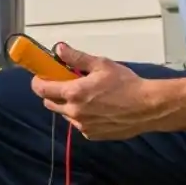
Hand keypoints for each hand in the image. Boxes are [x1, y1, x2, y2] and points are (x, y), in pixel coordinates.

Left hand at [31, 44, 168, 139]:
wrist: (147, 108)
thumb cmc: (126, 84)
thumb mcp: (101, 65)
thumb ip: (77, 58)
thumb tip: (59, 49)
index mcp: (74, 93)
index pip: (43, 90)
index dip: (38, 82)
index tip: (40, 76)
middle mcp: (74, 112)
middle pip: (50, 103)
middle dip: (52, 93)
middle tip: (64, 83)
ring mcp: (83, 126)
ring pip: (65, 114)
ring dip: (68, 105)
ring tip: (86, 96)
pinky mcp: (92, 135)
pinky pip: (79, 125)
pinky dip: (82, 116)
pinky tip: (97, 109)